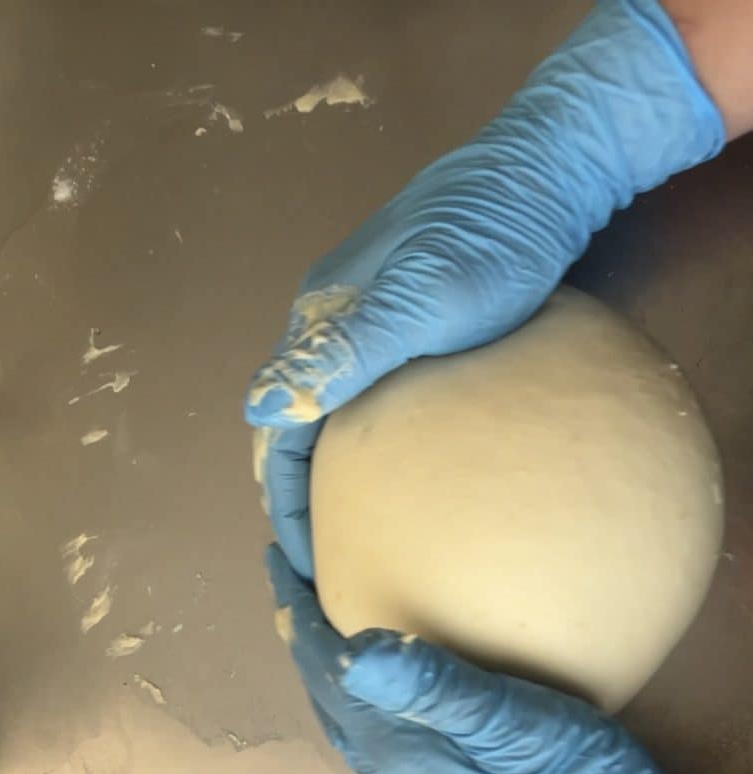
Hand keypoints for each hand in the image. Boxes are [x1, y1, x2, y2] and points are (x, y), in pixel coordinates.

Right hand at [246, 0, 724, 577]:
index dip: (285, 500)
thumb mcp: (422, 298)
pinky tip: (399, 482)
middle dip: (301, 500)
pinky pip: (370, 403)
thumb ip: (345, 349)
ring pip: (331, 418)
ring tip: (356, 539)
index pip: (280, 430)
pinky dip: (368, 452)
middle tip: (329, 565)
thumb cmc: (492, 239)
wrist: (547, 171)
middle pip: (297, 428)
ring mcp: (370, 324)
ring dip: (331, 480)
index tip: (307, 563)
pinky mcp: (409, 325)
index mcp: (320, 320)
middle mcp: (332, 324)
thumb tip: (262, 406)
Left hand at [266, 544, 748, 773]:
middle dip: (301, 631)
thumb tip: (354, 651)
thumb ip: (437, 690)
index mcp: (398, 750)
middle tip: (292, 569)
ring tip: (319, 613)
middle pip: (325, 692)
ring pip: (344, 714)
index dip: (298, 612)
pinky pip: (371, 729)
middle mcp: (390, 772)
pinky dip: (355, 689)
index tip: (282, 554)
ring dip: (324, 661)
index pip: (326, 670)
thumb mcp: (516, 724)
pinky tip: (377, 674)